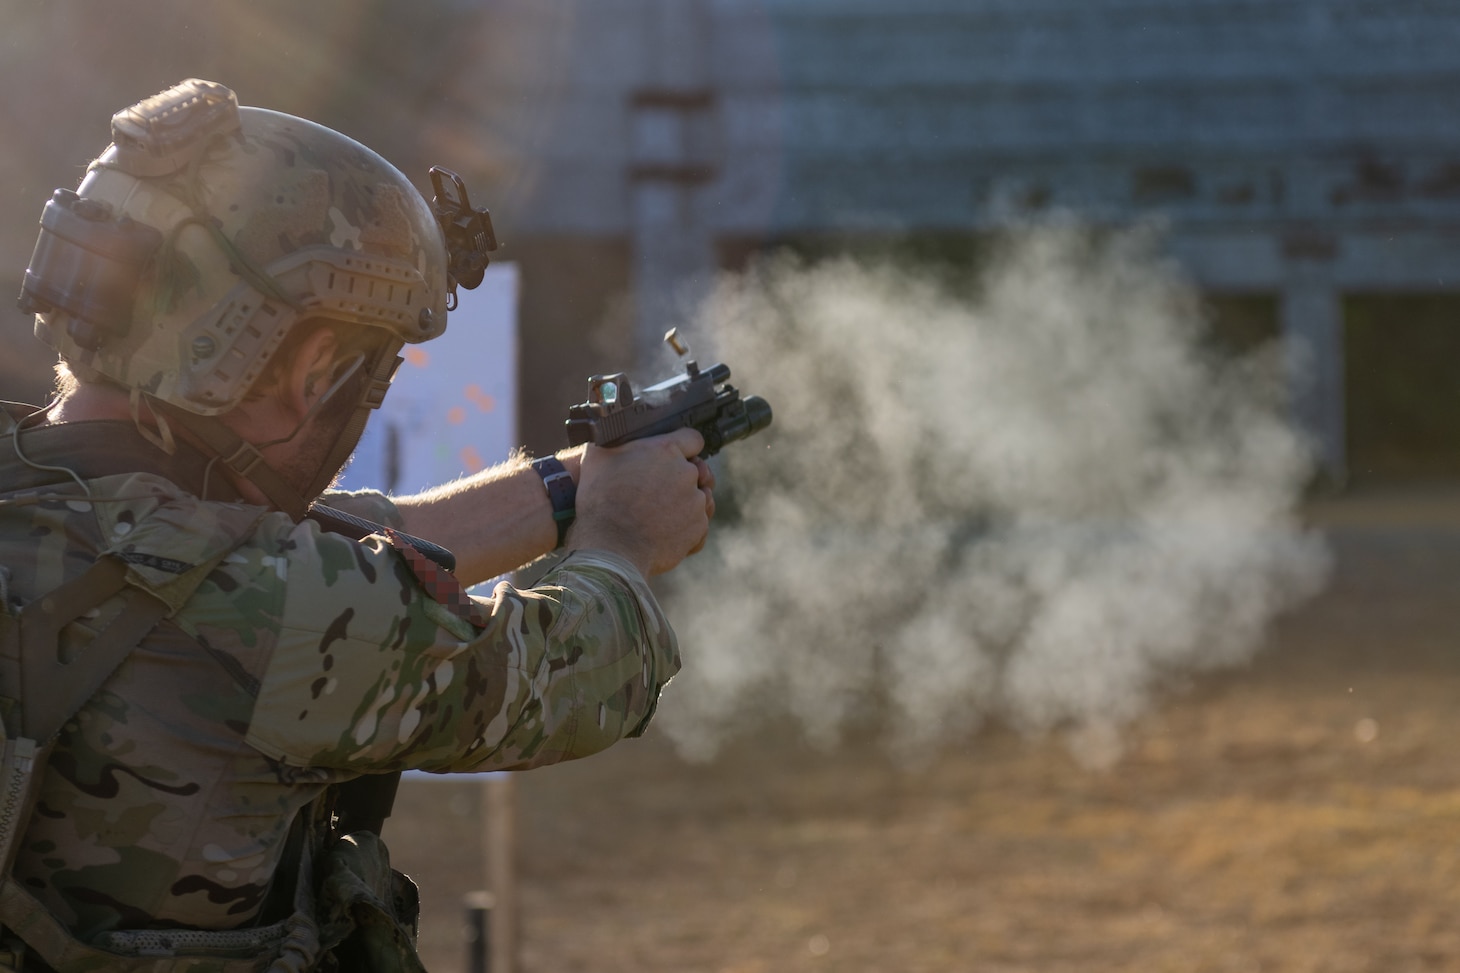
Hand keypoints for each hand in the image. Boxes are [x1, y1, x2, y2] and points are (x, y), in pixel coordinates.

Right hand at [567, 428, 713, 575]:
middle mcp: (686, 474)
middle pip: (696, 471)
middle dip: (681, 479)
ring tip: (659, 515)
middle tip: (660, 491)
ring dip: (684, 504)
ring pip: (699, 499)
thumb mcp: (596, 459)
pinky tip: (665, 532)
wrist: (610, 547)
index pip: (692, 438)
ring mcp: (695, 502)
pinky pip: (698, 525)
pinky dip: (685, 529)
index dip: (684, 447)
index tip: (675, 456)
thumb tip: (605, 433)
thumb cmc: (600, 502)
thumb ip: (611, 442)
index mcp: (665, 451)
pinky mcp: (698, 528)